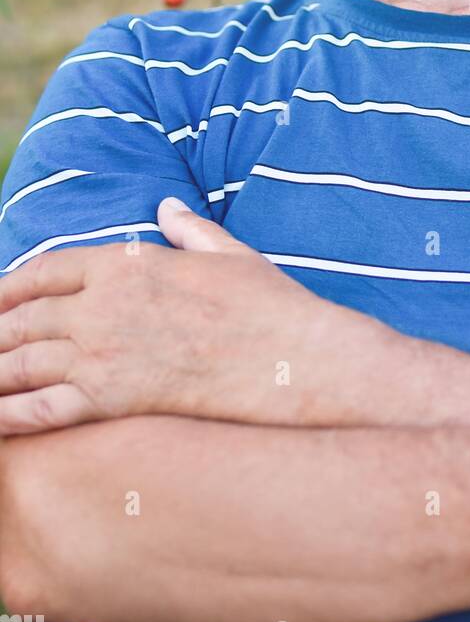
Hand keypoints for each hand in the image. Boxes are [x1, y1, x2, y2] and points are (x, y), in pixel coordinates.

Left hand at [0, 198, 371, 433]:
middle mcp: (103, 305)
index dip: (10, 285)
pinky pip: (40, 409)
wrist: (288, 358)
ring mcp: (102, 354)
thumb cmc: (265, 304)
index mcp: (127, 262)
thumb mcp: (227, 252)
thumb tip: (168, 208)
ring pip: (20, 363)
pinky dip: (9, 414)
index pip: (45, 270)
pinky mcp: (110, 400)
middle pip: (23, 317)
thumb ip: (188, 229)